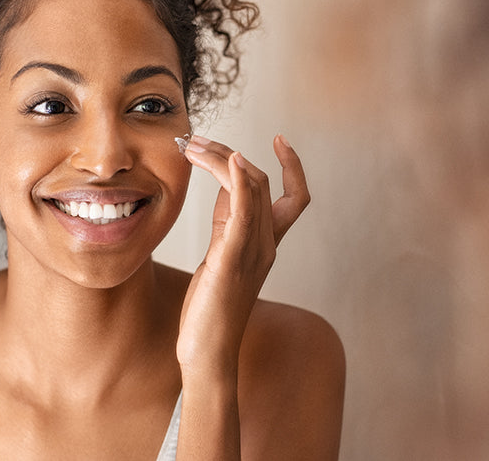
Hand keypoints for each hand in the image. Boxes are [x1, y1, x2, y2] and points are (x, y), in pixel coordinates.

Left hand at [176, 134, 310, 376]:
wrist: (207, 350)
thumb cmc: (210, 307)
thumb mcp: (220, 256)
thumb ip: (227, 225)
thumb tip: (224, 189)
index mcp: (266, 244)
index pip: (294, 196)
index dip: (293, 166)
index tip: (279, 138)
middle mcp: (266, 244)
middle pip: (261, 182)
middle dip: (229, 153)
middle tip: (195, 140)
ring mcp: (252, 251)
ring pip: (251, 189)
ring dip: (223, 159)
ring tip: (194, 145)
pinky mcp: (231, 259)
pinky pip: (243, 213)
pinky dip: (238, 182)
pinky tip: (229, 160)